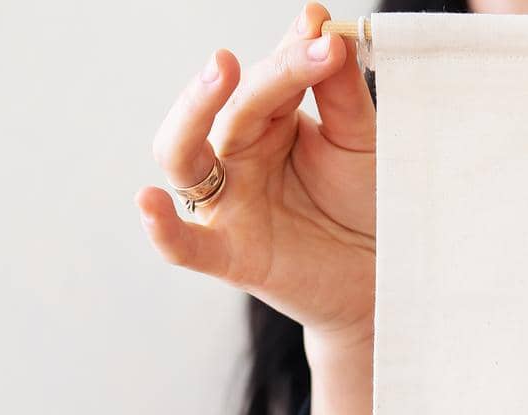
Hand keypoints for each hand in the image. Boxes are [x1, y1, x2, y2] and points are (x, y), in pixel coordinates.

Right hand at [134, 3, 376, 355]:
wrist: (379, 273)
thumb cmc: (363, 202)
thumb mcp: (361, 140)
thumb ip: (340, 90)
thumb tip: (321, 27)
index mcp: (269, 119)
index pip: (268, 78)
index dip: (293, 55)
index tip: (324, 34)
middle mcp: (238, 154)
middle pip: (223, 109)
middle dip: (243, 79)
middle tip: (258, 52)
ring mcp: (228, 202)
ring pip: (182, 157)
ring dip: (190, 115)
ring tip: (215, 75)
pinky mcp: (228, 255)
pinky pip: (184, 243)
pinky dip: (162, 227)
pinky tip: (148, 202)